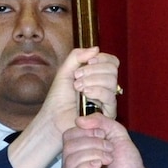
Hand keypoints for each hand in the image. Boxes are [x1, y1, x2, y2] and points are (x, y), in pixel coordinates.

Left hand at [7, 47, 119, 167]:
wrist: (54, 118)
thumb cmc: (59, 98)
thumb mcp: (65, 71)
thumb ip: (77, 56)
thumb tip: (96, 49)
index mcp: (98, 76)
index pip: (112, 62)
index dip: (102, 59)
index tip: (88, 62)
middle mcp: (105, 87)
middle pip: (113, 70)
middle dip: (93, 70)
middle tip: (77, 77)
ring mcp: (108, 100)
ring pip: (112, 81)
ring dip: (92, 80)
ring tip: (78, 87)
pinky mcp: (107, 113)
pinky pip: (110, 97)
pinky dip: (97, 91)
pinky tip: (85, 94)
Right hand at [63, 115, 161, 167]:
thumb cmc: (127, 162)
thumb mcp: (117, 133)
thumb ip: (101, 121)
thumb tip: (79, 120)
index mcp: (76, 151)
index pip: (68, 135)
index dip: (86, 132)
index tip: (103, 136)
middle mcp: (70, 165)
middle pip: (69, 147)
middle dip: (93, 144)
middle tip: (109, 150)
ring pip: (70, 160)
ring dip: (94, 155)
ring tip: (108, 160)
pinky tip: (98, 167)